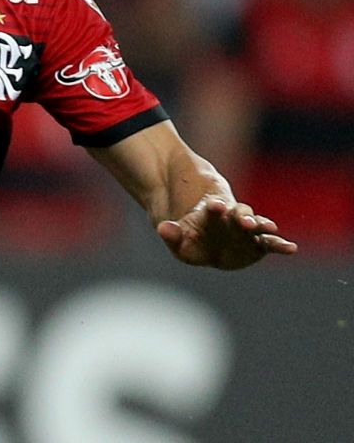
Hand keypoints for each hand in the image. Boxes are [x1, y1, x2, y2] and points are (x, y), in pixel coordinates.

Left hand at [157, 195, 296, 269]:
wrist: (200, 236)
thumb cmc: (188, 237)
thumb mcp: (175, 236)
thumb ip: (170, 234)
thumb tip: (163, 228)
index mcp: (210, 213)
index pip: (214, 207)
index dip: (215, 206)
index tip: (217, 205)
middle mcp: (230, 218)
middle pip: (238, 214)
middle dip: (242, 216)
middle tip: (243, 220)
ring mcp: (244, 230)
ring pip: (255, 224)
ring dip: (258, 226)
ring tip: (266, 227)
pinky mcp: (256, 244)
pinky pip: (268, 244)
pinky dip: (279, 245)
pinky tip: (291, 248)